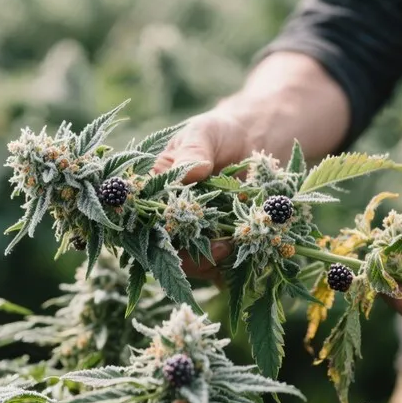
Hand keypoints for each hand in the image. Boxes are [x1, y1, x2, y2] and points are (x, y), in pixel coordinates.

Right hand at [153, 110, 254, 279]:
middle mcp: (171, 220)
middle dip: (195, 258)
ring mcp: (197, 236)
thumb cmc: (219, 133)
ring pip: (197, 265)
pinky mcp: (222, 245)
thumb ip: (195, 150)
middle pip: (172, 253)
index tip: (186, 235)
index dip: (162, 237)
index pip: (148, 224)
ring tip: (243, 246)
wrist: (253, 141)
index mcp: (156, 195)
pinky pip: (223, 269)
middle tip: (222, 248)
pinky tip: (254, 255)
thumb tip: (192, 171)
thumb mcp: (204, 134)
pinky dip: (237, 268)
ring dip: (218, 264)